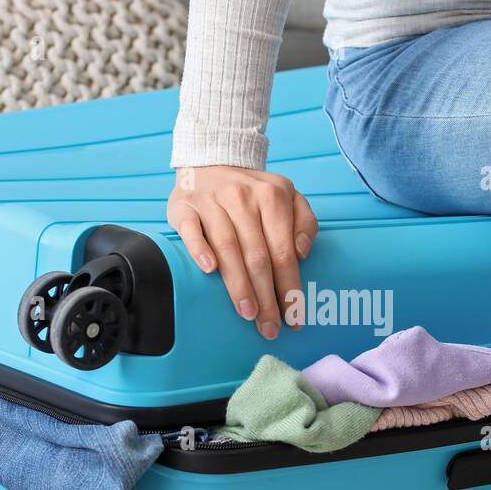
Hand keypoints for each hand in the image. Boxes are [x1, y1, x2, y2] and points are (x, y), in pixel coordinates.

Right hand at [167, 165, 317, 338]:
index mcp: (273, 196)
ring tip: (248, 313)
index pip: (283, 251)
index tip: (294, 318)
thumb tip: (301, 253)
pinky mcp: (185, 207)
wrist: (210, 161)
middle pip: (258, 256)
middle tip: (270, 328)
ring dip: (238, 284)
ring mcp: (212, 201)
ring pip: (228, 247)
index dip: (289, 287)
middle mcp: (243, 197)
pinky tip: (209, 270)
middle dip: (266, 297)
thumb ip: (305, 222)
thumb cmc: (255, 192)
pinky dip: (201, 249)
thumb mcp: (289, 196)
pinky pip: (192, 230)